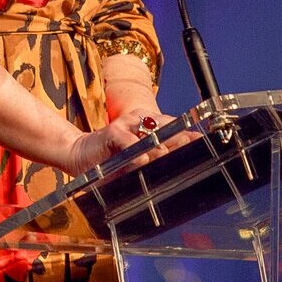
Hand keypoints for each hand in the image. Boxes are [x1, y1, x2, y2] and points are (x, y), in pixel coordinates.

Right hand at [62, 90, 196, 176]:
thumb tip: (185, 154)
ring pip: (150, 132)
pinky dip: (135, 150)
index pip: (175, 128)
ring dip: (161, 146)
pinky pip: (126, 140)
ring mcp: (125, 124)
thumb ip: (158, 158)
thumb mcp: (136, 160)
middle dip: (180, 141)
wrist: (78, 156)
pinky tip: (143, 159)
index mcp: (148, 125)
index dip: (190, 136)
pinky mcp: (111, 133)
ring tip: (168, 157)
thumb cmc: (111, 160)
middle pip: (168, 128)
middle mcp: (139, 121)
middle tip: (192, 151)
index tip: (203, 144)